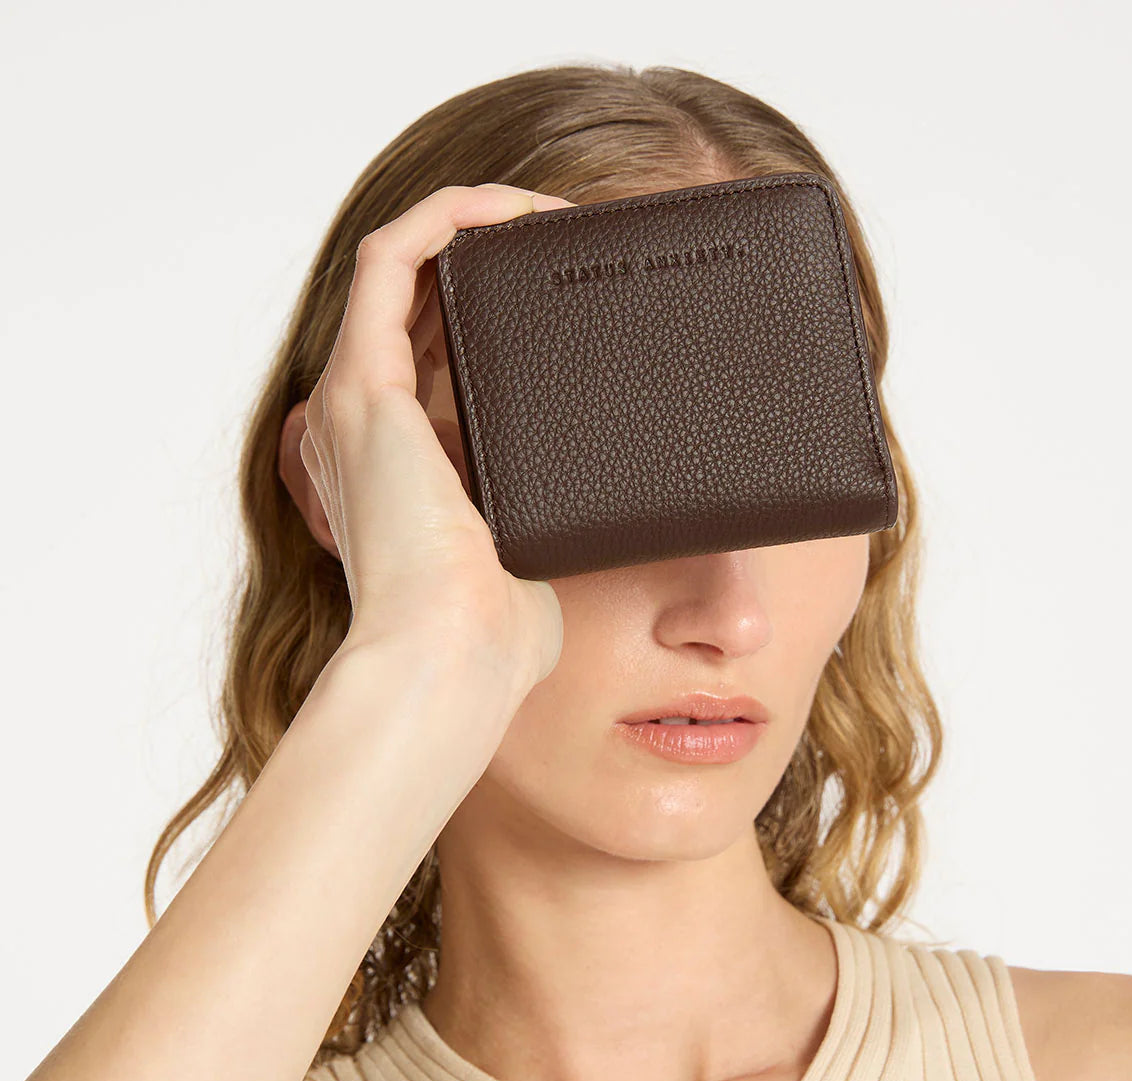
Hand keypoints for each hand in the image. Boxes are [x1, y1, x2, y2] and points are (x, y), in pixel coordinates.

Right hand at [298, 183, 573, 692]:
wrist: (447, 659)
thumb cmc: (490, 631)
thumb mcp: (525, 553)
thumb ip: (542, 513)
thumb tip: (616, 499)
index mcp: (398, 463)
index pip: (431, 353)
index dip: (490, 308)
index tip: (566, 293)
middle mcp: (365, 423)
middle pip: (417, 301)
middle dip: (490, 259)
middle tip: (567, 244)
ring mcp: (356, 399)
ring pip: (397, 264)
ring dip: (473, 224)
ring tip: (549, 216)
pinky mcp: (364, 383)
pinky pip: (389, 258)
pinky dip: (447, 218)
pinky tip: (515, 209)